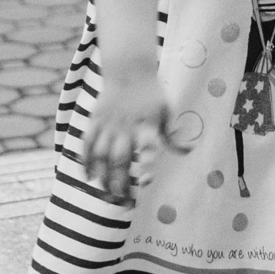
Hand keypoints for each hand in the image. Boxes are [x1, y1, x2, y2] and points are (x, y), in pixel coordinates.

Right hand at [82, 66, 185, 202]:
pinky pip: (86, 143)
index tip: (145, 181)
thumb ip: (172, 135)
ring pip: (101, 155)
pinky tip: (88, 177)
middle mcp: (125, 126)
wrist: (129, 70)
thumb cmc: (152, 95)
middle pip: (120, 160)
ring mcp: (107, 124)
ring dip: (103, 177)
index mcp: (146, 124)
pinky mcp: (94, 121)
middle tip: (124, 203)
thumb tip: (189, 150)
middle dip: (121, 183)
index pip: (147, 147)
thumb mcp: (167, 111)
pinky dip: (85, 161)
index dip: (146, 165)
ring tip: (107, 195)